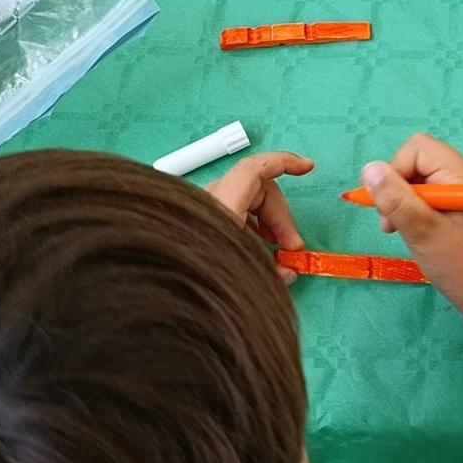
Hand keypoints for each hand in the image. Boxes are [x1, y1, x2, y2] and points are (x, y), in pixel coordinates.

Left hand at [203, 151, 313, 281]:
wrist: (156, 299)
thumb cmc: (196, 281)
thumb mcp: (246, 275)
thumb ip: (274, 271)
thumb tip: (287, 270)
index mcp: (221, 206)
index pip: (256, 169)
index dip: (284, 163)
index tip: (306, 168)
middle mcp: (208, 202)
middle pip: (256, 189)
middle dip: (280, 215)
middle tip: (292, 248)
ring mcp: (199, 212)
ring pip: (243, 203)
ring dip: (265, 223)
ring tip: (275, 252)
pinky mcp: (194, 224)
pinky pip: (229, 214)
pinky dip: (247, 228)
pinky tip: (253, 252)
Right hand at [356, 133, 462, 364]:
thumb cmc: (462, 267)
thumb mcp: (422, 232)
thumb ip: (395, 198)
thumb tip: (369, 168)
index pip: (417, 148)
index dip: (395, 171)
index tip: (387, 206)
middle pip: (418, 161)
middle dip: (397, 187)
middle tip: (390, 224)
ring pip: (422, 179)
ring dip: (404, 201)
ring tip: (400, 231)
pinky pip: (432, 195)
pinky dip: (417, 210)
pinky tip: (415, 233)